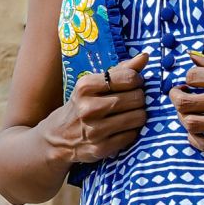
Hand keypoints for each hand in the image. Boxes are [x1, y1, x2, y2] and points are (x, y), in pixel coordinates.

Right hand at [47, 49, 149, 170]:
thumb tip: (145, 56)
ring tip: (129, 115)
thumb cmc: (82, 105)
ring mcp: (95, 130)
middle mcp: (89, 108)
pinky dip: (131, 131)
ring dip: (139, 115)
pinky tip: (121, 129)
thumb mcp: (93, 84)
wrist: (58, 137)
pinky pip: (132, 135)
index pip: (129, 78)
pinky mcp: (101, 148)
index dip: (137, 81)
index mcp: (86, 86)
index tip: (133, 84)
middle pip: (137, 98)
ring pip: (138, 117)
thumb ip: (120, 70)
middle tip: (132, 101)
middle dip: (139, 99)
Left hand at [168, 51, 203, 152]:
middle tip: (178, 95)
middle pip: (185, 101)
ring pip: (191, 123)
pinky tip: (196, 132)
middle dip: (175, 97)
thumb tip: (193, 56)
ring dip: (182, 117)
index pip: (192, 76)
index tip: (190, 80)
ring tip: (186, 112)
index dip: (187, 77)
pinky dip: (194, 139)